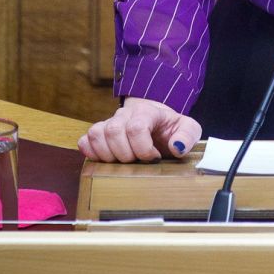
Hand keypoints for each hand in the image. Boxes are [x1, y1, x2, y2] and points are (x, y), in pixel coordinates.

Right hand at [77, 98, 201, 162]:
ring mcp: (109, 122)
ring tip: (124, 161)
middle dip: (126, 154)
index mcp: (147, 111)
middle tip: (138, 160)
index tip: (154, 157)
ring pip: (96, 135)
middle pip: (113, 131)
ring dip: (108, 155)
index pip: (136, 127)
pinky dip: (91, 153)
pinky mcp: (98, 133)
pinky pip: (85, 141)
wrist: (156, 122)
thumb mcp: (188, 128)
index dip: (143, 149)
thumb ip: (187, 135)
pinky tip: (106, 160)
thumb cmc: (170, 128)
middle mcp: (124, 114)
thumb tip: (177, 147)